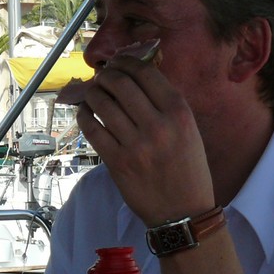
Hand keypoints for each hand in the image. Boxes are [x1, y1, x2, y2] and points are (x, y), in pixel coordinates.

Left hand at [73, 51, 213, 225]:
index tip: (117, 62)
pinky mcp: (117, 162)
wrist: (183, 211)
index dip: (126, 62)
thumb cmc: (187, 169)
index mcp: (179, 113)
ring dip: (92, 93)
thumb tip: (134, 77)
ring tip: (93, 92)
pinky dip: (84, 115)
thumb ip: (165, 105)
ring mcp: (135, 145)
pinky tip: (85, 112)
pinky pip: (92, 129)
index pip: (145, 73)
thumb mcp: (189, 130)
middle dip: (106, 75)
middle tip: (102, 77)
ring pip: (102, 104)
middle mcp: (158, 125)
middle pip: (120, 84)